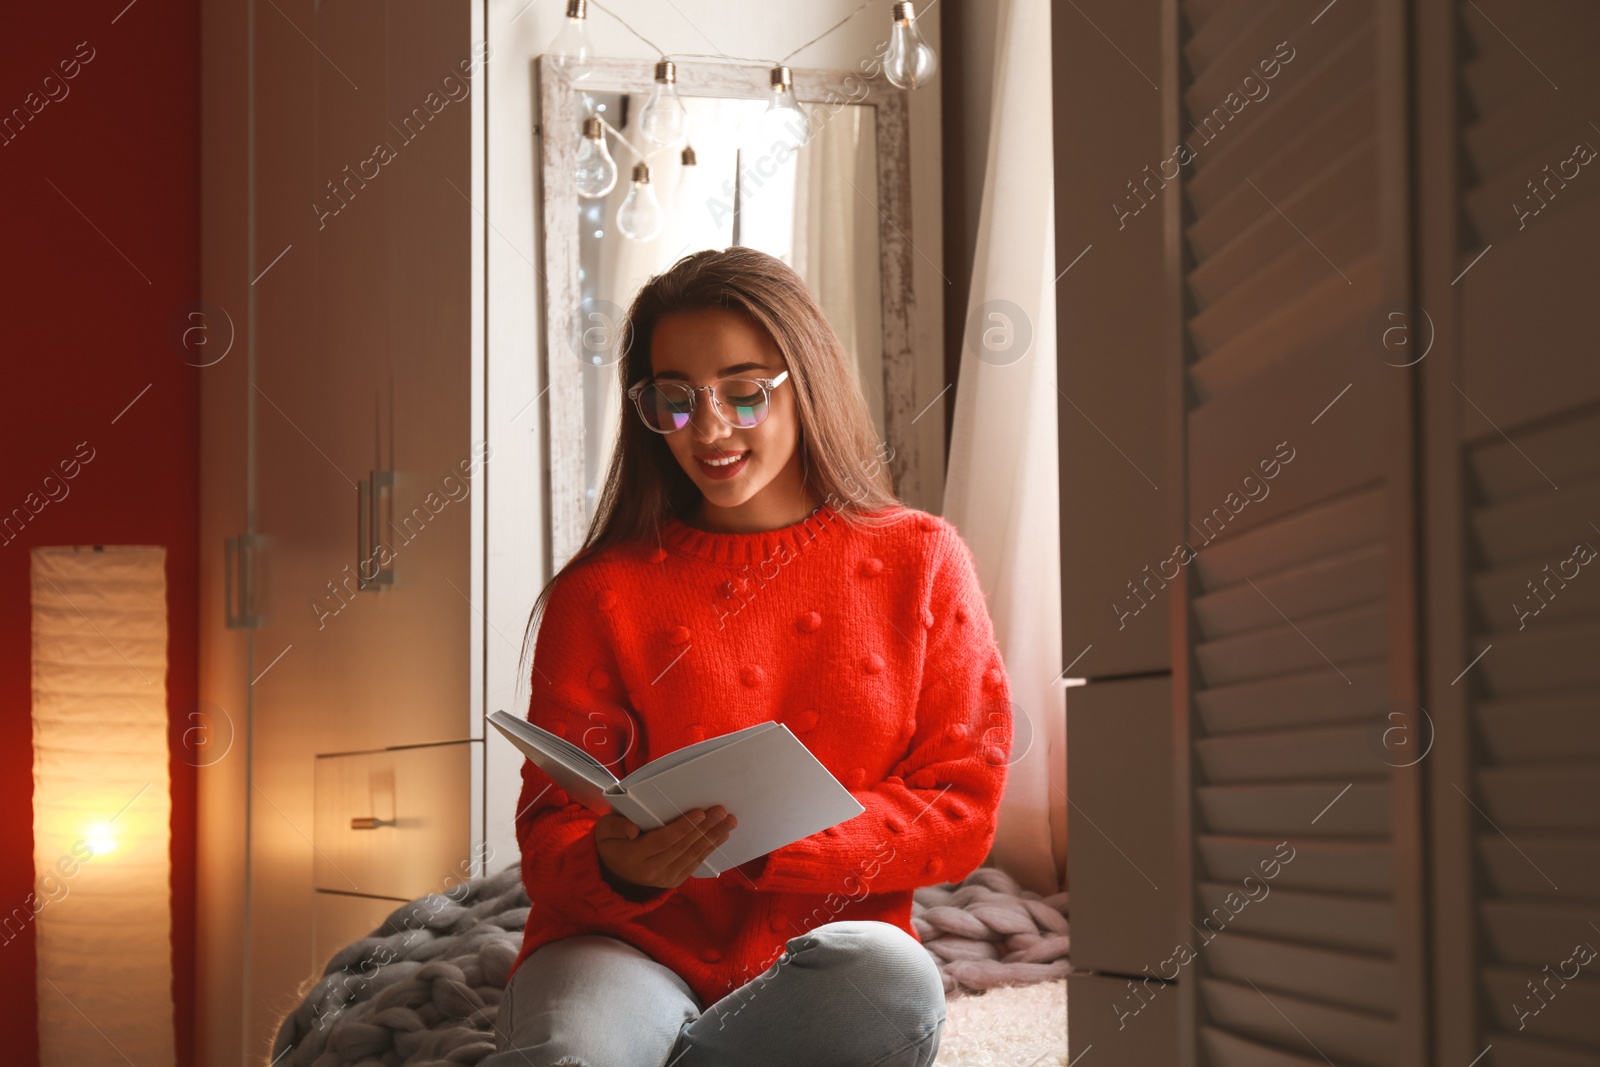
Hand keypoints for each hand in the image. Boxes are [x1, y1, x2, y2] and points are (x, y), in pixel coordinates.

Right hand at [594, 806, 737, 890]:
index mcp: (633, 857)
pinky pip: (694, 863)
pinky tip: (722, 836)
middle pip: (683, 847)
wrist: (613, 874)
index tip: (700, 812)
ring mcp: (664, 878)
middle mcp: (650, 871)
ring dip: (713, 837)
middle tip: (722, 811)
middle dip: (705, 828)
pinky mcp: (674, 881)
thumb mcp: (604, 831)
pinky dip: (709, 849)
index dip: (683, 827)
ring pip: (692, 855)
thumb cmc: (612, 844)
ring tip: (729, 822)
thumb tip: (633, 829)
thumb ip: (615, 826)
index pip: (663, 840)